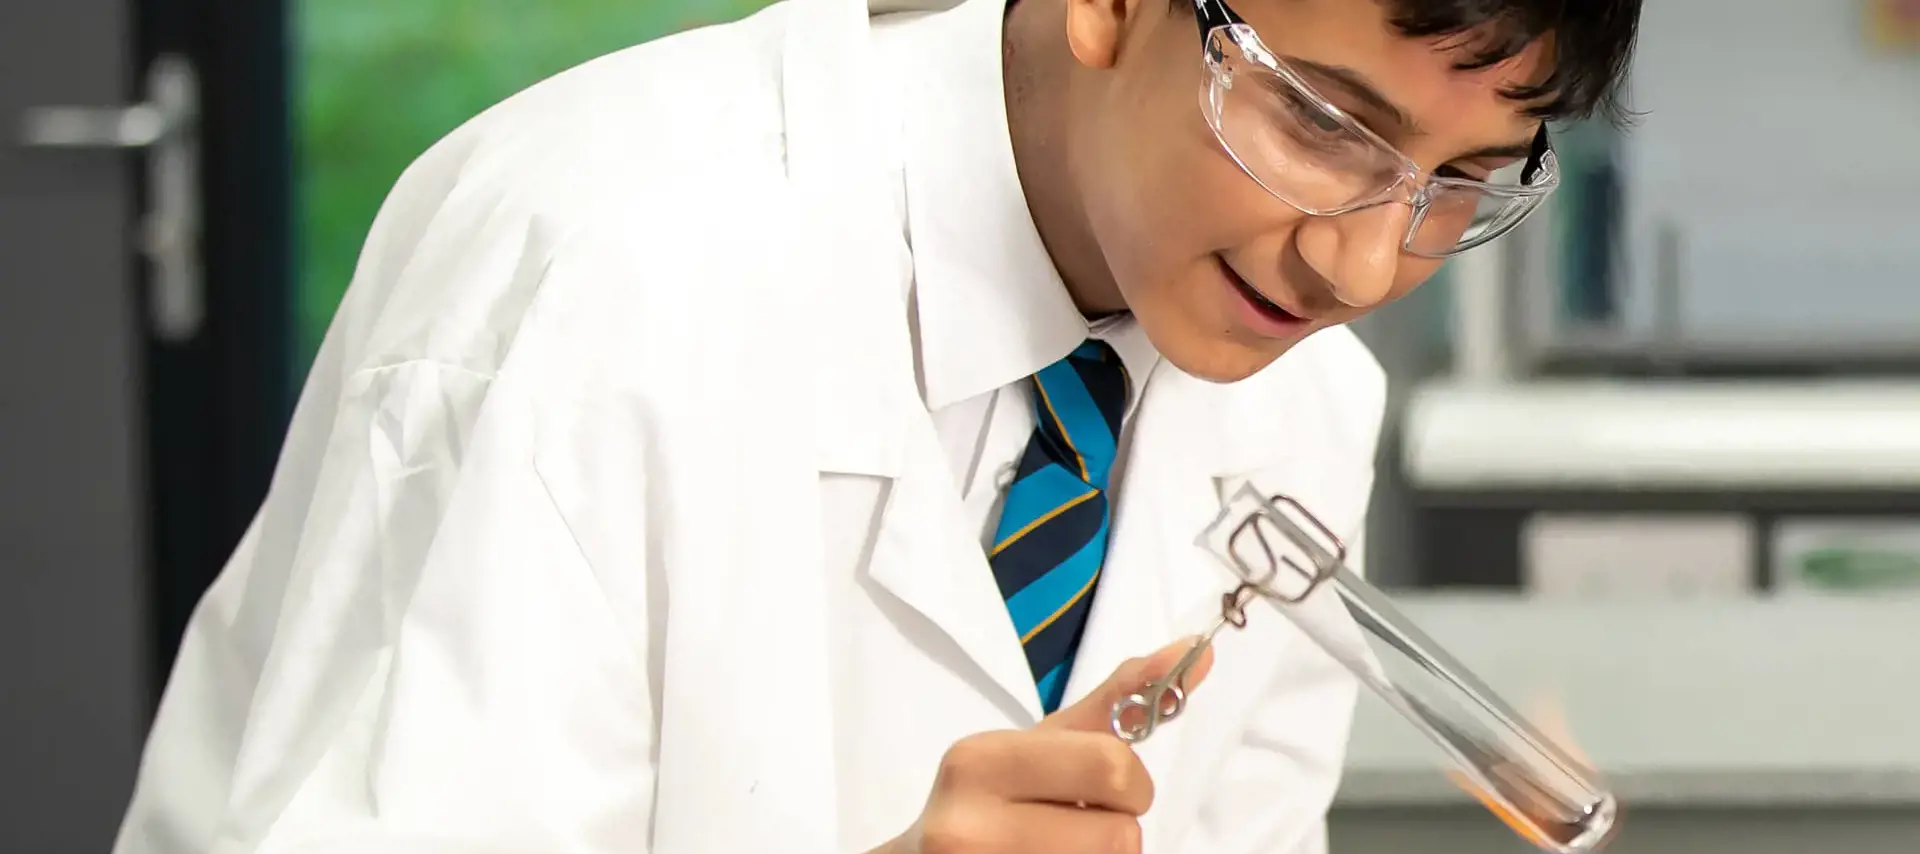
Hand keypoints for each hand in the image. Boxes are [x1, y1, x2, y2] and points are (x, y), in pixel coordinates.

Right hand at [873, 638, 1216, 853]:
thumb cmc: (994, 798)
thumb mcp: (1044, 743)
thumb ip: (1118, 699)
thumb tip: (1192, 653)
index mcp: (979, 760)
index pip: (1111, 768)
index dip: (1131, 784)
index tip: (1108, 790)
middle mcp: (968, 825)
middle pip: (1119, 835)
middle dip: (1118, 828)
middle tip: (1083, 823)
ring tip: (1057, 846)